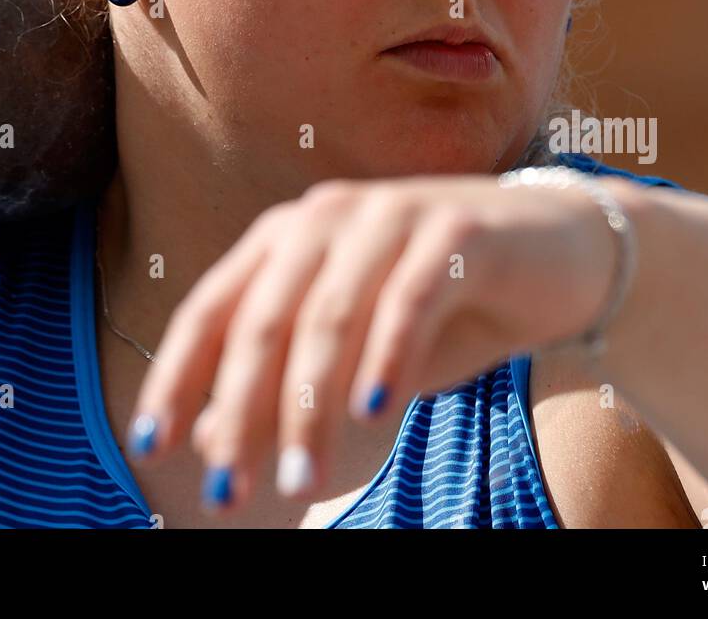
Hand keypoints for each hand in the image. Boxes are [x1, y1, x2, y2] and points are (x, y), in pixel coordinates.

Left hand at [125, 173, 619, 513]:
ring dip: (309, 407)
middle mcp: (327, 215)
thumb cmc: (440, 308)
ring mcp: (390, 214)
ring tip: (301, 482)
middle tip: (229, 493)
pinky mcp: (456, 227)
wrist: (557, 257)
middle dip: (241, 411)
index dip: (176, 377)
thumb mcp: (356, 356)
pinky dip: (385, 356)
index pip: (212, 308)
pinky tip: (374, 413)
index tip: (150, 447)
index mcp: (286, 237)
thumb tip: (210, 441)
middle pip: (264, 319)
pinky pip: (410, 295)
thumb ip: (288, 385)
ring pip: (330, 314)